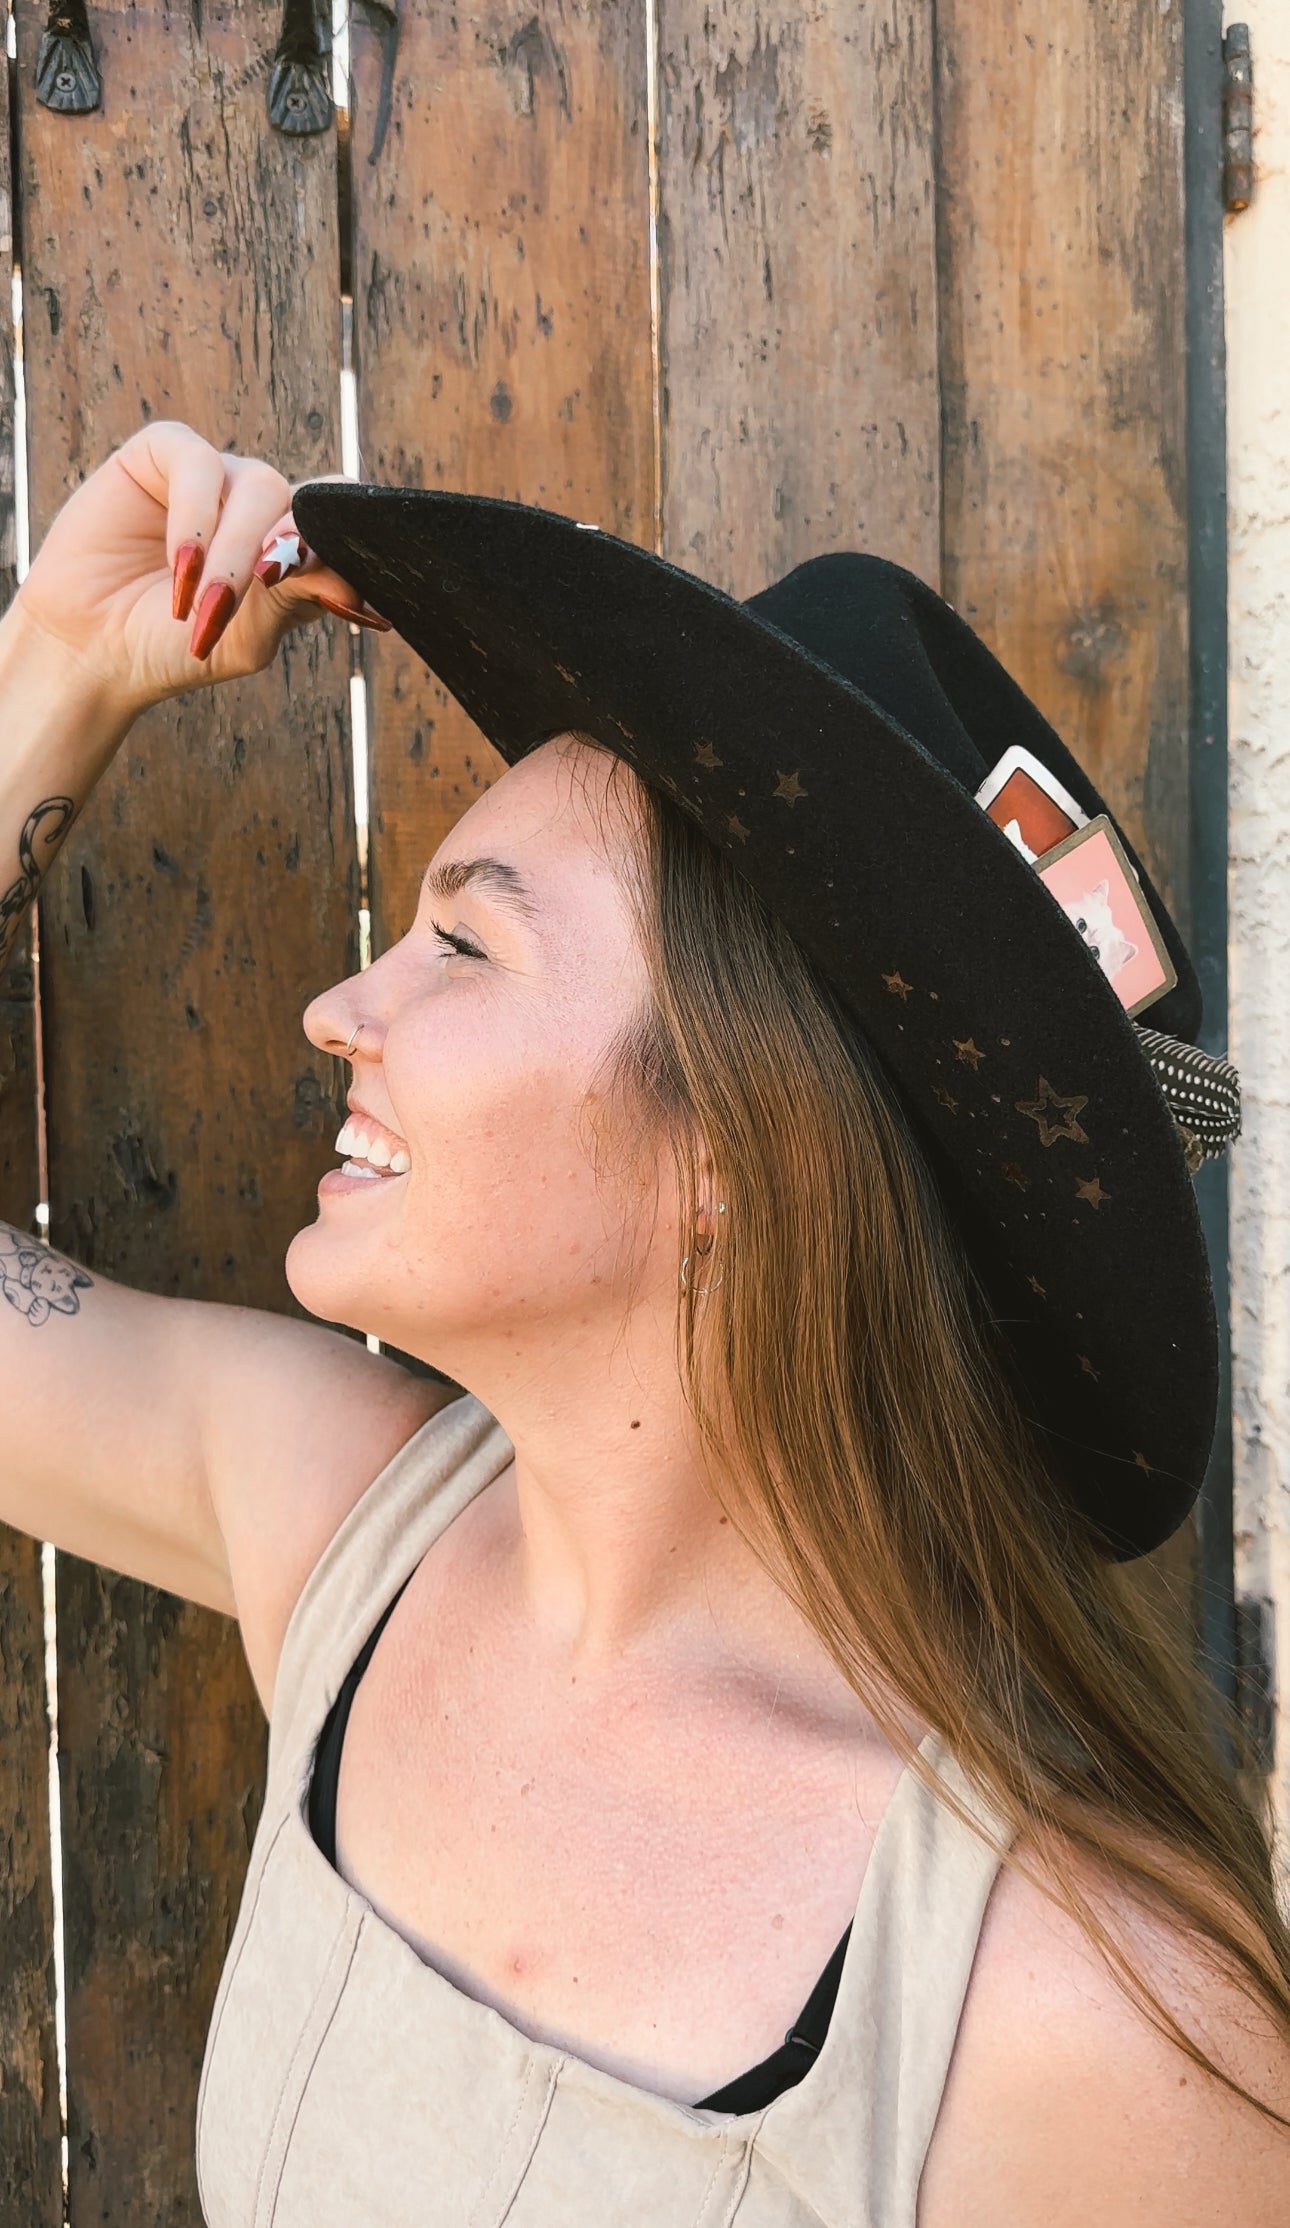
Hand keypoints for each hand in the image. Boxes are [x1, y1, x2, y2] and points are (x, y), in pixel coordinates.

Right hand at [12, 420, 388, 716]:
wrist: (93, 650)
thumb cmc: (174, 647)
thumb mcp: (247, 636)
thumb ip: (297, 600)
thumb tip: (354, 587)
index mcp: (292, 547)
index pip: (337, 524)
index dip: (343, 545)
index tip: (342, 597)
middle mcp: (260, 507)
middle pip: (300, 506)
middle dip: (283, 552)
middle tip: (257, 591)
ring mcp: (216, 477)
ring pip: (258, 486)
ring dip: (233, 549)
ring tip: (201, 603)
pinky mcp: (162, 452)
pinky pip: (197, 462)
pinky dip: (194, 516)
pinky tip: (179, 565)